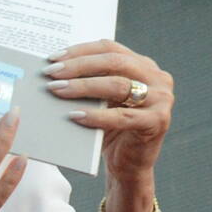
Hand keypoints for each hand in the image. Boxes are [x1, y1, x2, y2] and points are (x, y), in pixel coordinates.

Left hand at [45, 39, 173, 185]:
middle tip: (50, 73)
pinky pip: (123, 117)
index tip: (52, 57)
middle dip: (78, 66)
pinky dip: (96, 116)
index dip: (80, 50)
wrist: (128, 163)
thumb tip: (51, 71)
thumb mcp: (99, 100)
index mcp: (142, 65)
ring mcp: (161, 98)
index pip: (109, 48)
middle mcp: (156, 77)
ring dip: (83, 87)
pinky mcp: (158, 121)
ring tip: (56, 90)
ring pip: (118, 85)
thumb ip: (87, 83)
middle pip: (114, 62)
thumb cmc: (108, 128)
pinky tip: (73, 115)